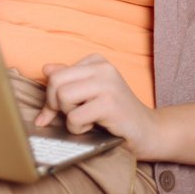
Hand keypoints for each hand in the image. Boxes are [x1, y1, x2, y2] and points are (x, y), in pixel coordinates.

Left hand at [34, 54, 165, 159]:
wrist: (150, 132)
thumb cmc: (116, 115)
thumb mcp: (89, 94)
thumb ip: (69, 81)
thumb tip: (45, 70)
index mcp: (96, 61)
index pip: (54, 74)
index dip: (51, 97)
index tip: (57, 112)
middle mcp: (102, 68)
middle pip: (55, 82)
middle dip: (56, 105)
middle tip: (72, 116)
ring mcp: (108, 84)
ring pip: (63, 96)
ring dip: (69, 117)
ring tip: (86, 121)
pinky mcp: (110, 104)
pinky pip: (75, 116)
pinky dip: (77, 128)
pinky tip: (93, 128)